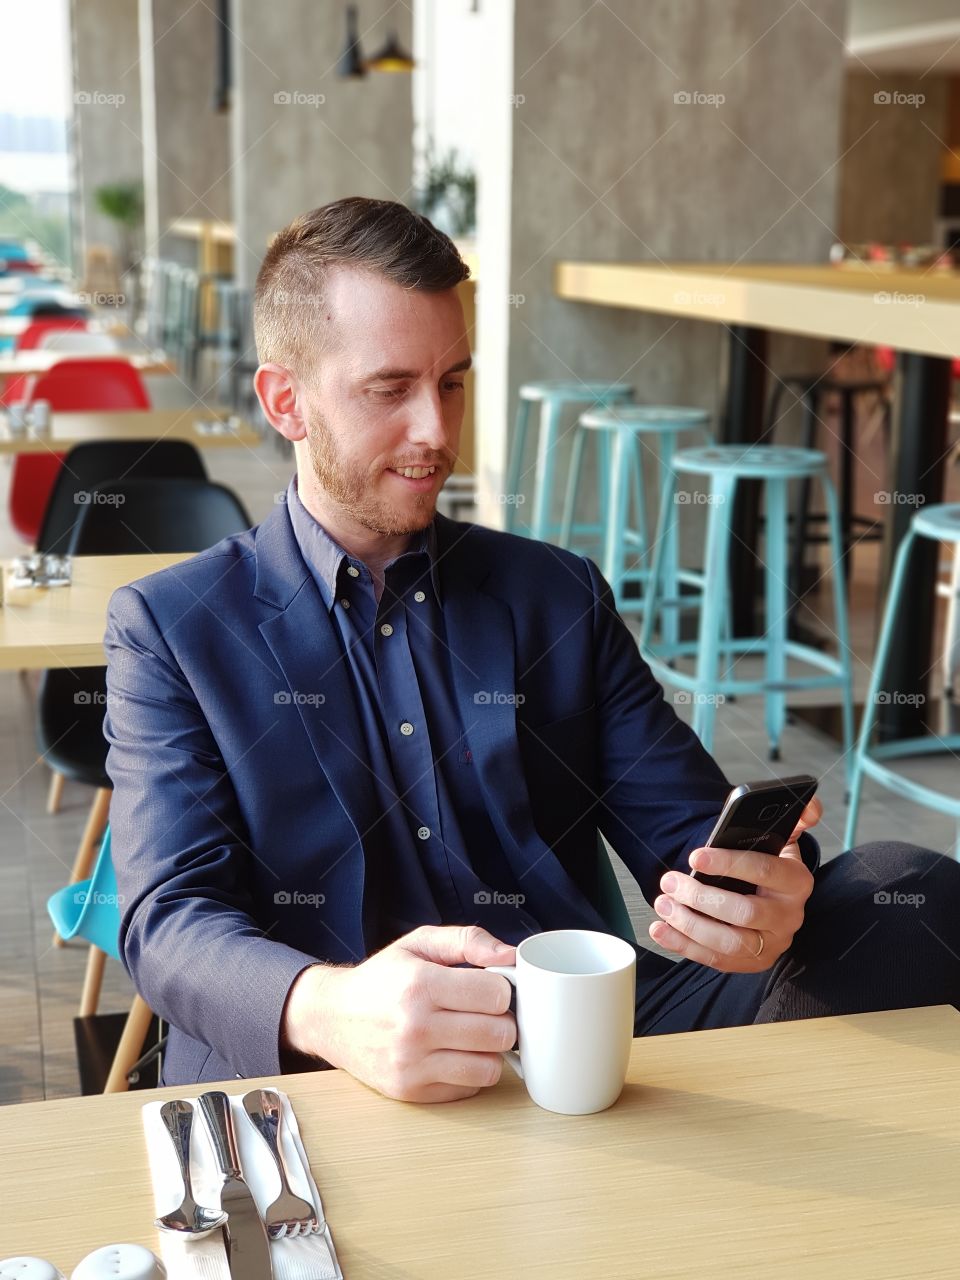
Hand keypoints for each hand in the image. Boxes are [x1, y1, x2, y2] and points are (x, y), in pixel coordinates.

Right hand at [282, 925, 516, 1102]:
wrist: (332, 1017)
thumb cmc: (382, 978)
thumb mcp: (419, 944)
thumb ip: (468, 940)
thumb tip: (509, 956)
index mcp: (420, 984)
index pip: (496, 995)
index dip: (502, 990)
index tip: (491, 989)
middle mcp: (415, 1027)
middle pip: (499, 1033)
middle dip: (502, 1021)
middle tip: (488, 1013)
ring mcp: (412, 1064)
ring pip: (489, 1068)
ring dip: (490, 1051)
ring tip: (474, 1035)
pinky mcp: (410, 1091)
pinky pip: (468, 1088)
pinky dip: (471, 1072)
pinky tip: (455, 1053)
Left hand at [648, 796, 821, 972]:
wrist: (770, 894)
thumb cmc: (767, 860)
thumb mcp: (782, 836)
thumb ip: (795, 816)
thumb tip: (809, 809)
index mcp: (796, 881)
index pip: (764, 870)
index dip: (728, 863)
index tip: (695, 856)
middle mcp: (789, 916)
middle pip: (744, 913)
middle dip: (701, 897)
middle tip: (670, 881)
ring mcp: (772, 943)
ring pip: (729, 943)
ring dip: (689, 924)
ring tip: (663, 904)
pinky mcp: (753, 962)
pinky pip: (716, 959)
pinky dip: (684, 946)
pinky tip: (661, 929)